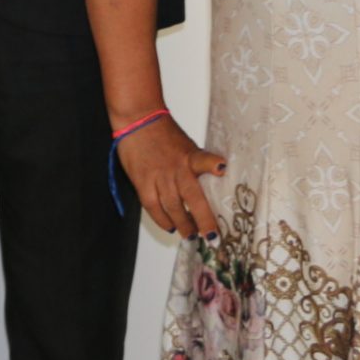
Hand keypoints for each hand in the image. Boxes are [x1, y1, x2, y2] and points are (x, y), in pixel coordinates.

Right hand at [115, 115, 224, 237]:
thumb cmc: (165, 136)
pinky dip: (162, 220)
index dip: (213, 165)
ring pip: (172, 208)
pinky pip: (153, 207)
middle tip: (211, 238)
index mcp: (190, 156)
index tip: (222, 170)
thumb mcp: (188, 146)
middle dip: (203, 220)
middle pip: (191, 197)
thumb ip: (198, 166)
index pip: (204, 160)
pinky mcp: (142, 182)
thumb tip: (213, 185)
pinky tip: (170, 226)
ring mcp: (158, 176)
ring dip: (184, 225)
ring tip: (191, 236)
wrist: (137, 121)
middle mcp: (176, 168)